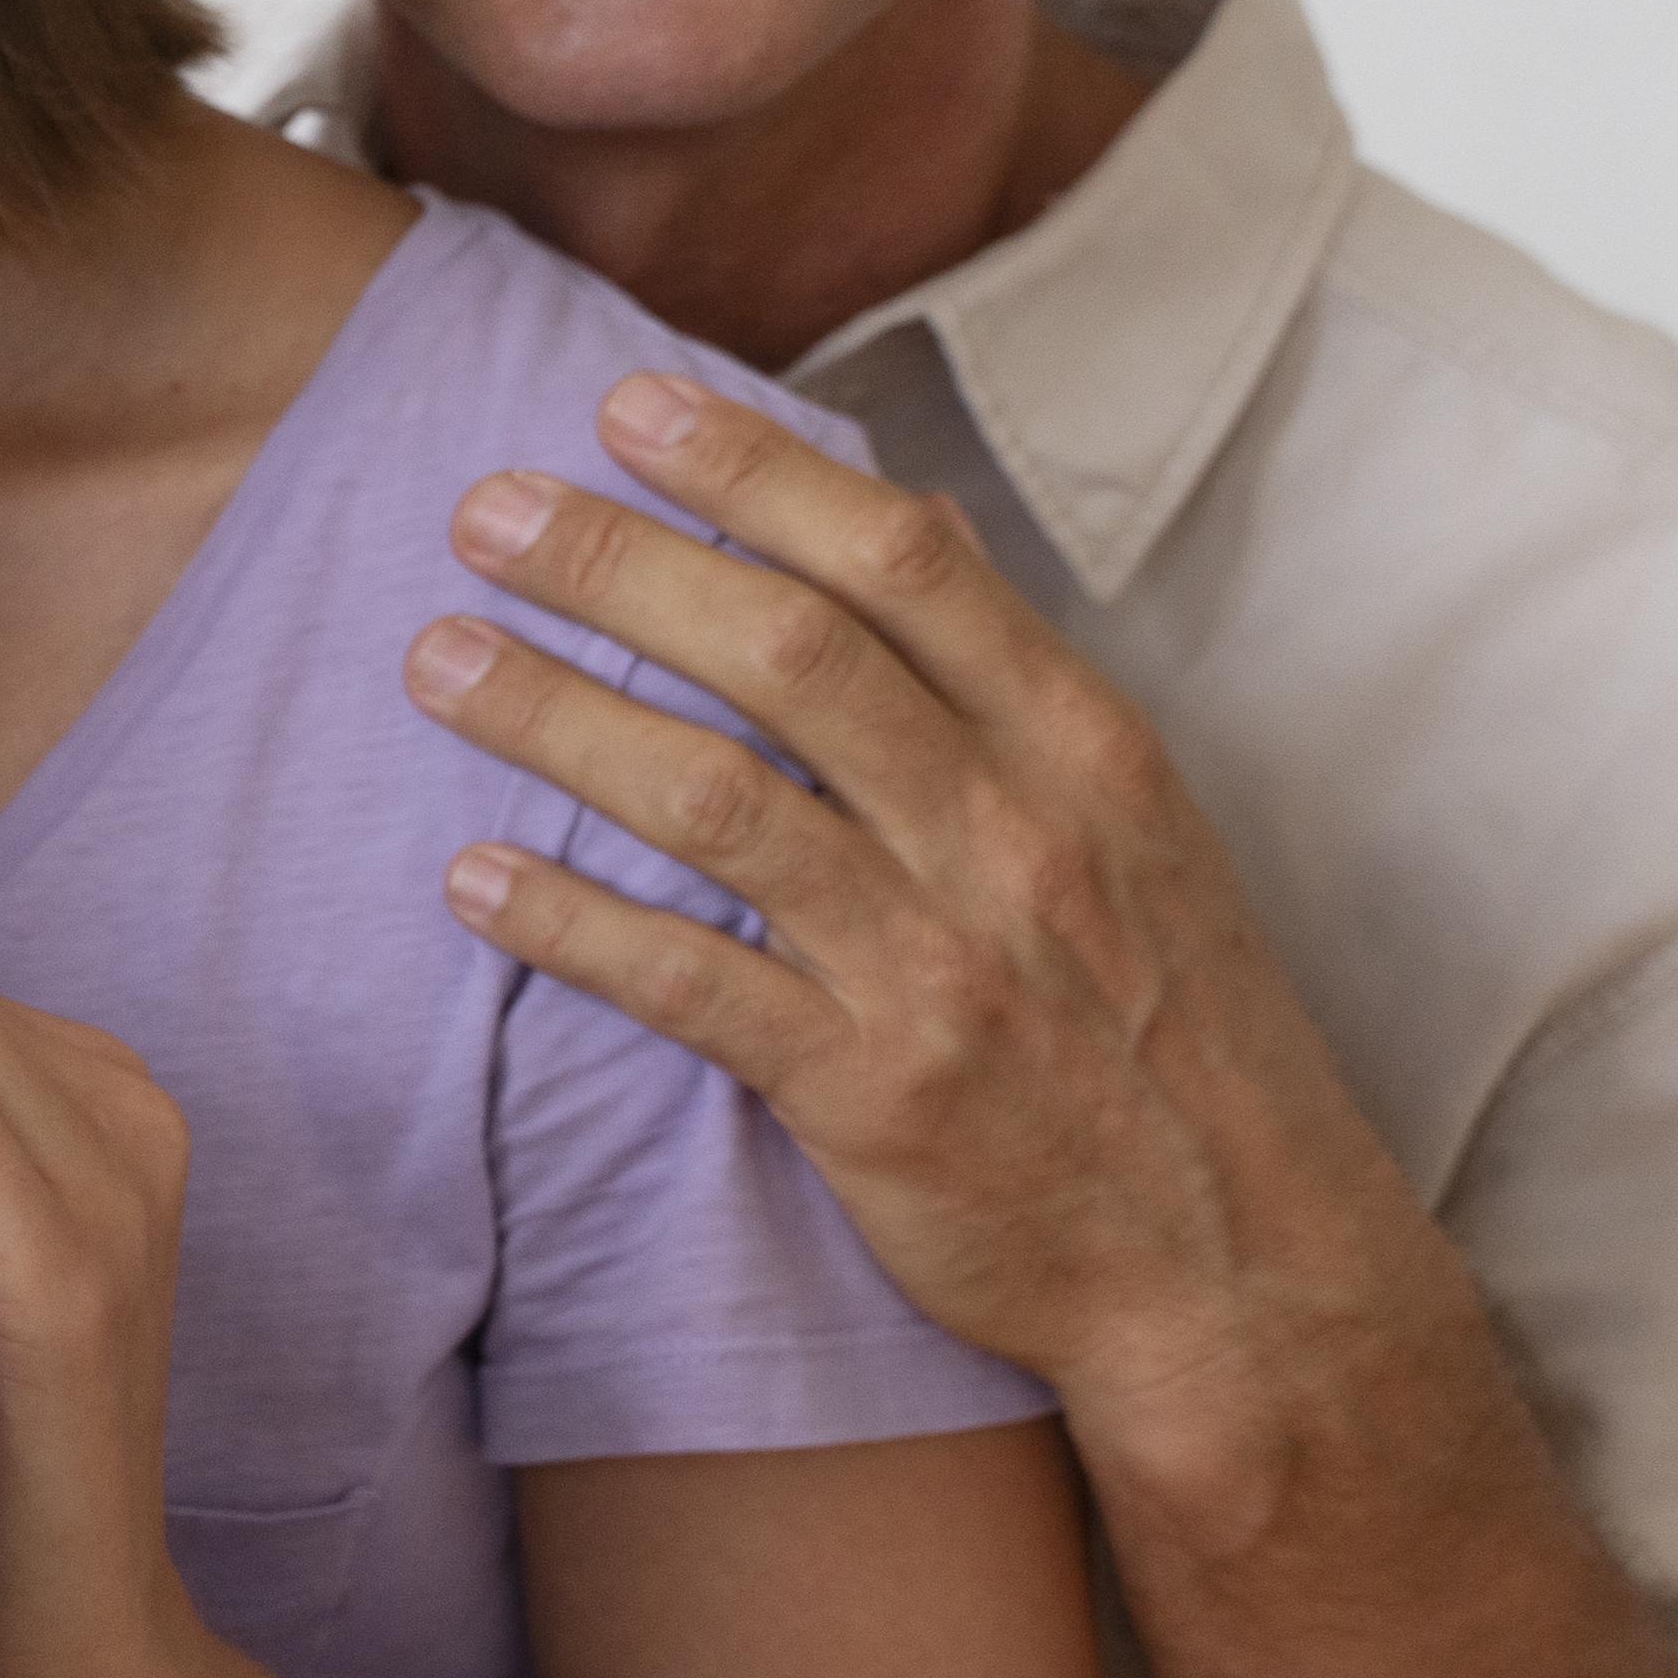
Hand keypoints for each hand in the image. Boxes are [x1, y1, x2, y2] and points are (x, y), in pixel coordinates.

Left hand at [409, 373, 1435, 1496]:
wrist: (1240, 1269)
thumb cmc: (1167, 1027)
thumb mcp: (1133, 826)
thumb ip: (1004, 680)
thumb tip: (893, 519)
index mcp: (1080, 749)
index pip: (904, 562)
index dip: (754, 472)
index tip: (628, 407)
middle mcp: (1011, 836)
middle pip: (787, 653)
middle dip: (620, 564)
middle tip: (487, 508)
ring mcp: (939, 965)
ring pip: (714, 801)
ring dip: (556, 716)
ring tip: (437, 658)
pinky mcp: (870, 1095)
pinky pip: (686, 985)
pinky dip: (568, 924)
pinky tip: (468, 878)